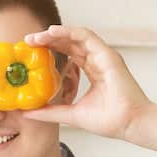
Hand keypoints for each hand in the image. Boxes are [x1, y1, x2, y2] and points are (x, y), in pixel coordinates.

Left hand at [21, 25, 152, 140]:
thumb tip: (27, 112)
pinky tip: (53, 32)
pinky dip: (70, 32)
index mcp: (92, 71)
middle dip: (48, 39)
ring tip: (37, 36)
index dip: (50, 49)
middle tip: (28, 40)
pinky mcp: (108, 55)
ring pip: (77, 36)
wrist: (129, 124)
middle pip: (70, 43)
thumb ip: (51, 111)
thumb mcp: (71, 115)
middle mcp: (98, 60)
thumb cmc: (109, 121)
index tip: (31, 51)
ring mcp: (104, 56)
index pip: (69, 53)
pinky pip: (87, 36)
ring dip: (56, 33)